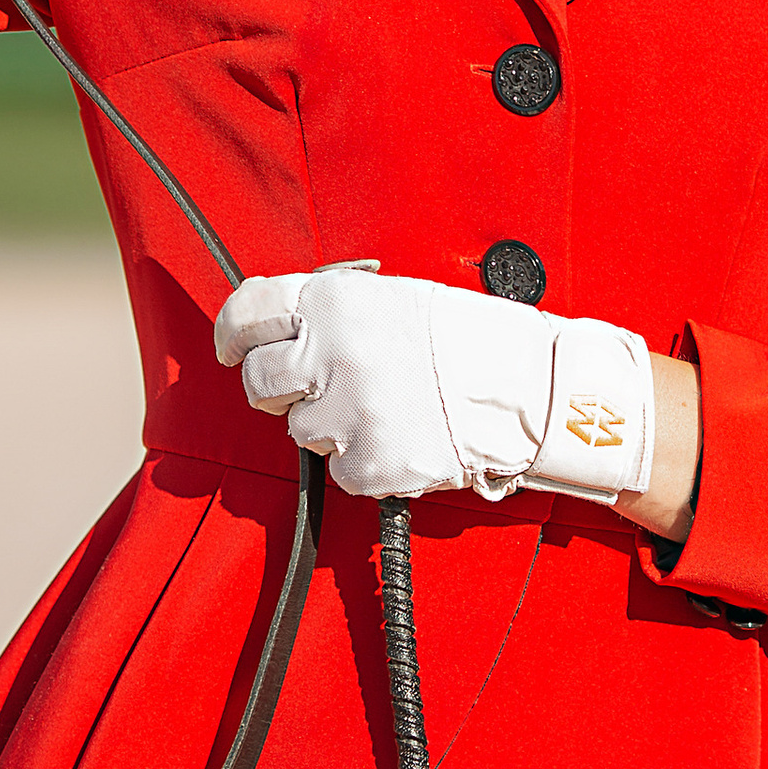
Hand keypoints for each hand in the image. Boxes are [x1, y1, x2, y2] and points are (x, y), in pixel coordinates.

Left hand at [213, 266, 654, 505]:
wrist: (534, 393)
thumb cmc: (477, 341)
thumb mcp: (400, 298)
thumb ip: (338, 314)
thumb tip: (291, 331)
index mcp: (336, 303)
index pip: (248, 312)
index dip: (233, 333)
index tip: (232, 347)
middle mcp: (330, 354)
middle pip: (261, 381)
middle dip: (281, 387)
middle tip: (318, 387)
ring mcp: (346, 413)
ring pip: (300, 430)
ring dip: (329, 424)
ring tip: (384, 409)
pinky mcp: (367, 464)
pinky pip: (340, 470)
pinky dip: (364, 462)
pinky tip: (401, 438)